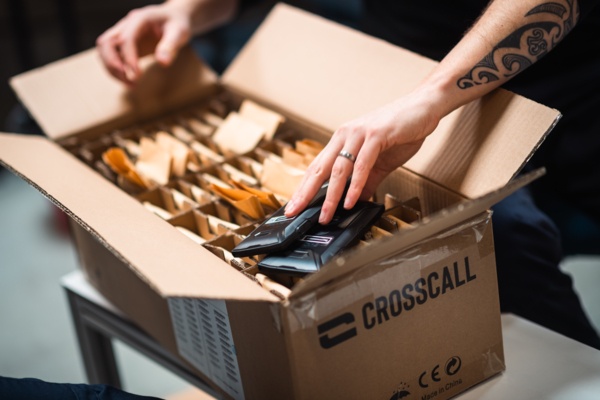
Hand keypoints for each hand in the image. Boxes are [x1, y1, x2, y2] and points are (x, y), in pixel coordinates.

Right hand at [96, 3, 196, 84]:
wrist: (173, 18)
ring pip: (104, 51)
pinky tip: (131, 80)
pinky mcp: (123, 44)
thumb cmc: (177, 24)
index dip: (129, 58)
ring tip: (131, 84)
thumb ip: (171, 46)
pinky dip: (116, 70)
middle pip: (106, 43)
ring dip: (112, 70)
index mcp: (139, 19)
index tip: (138, 76)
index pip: (125, 38)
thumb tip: (163, 63)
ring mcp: (122, 34)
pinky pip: (111, 57)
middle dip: (114, 65)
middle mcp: (126, 25)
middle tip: (130, 82)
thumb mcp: (179, 32)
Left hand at [285, 89, 442, 223]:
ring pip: (339, 169)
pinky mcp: (376, 135)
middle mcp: (346, 135)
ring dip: (331, 195)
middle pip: (320, 168)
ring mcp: (359, 134)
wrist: (424, 107)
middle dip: (306, 192)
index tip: (294, 205)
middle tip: (295, 211)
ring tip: (326, 215)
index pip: (317, 167)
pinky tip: (351, 201)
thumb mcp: (380, 162)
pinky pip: (362, 165)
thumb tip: (356, 201)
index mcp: (343, 140)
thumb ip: (366, 181)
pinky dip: (355, 185)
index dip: (304, 187)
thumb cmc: (401, 131)